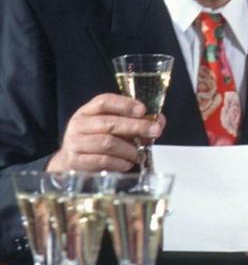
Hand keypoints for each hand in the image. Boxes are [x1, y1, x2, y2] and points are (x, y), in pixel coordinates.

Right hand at [47, 93, 164, 171]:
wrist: (71, 162)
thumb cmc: (97, 142)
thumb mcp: (114, 128)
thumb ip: (135, 123)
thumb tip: (159, 121)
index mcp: (87, 111)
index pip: (104, 101)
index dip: (125, 104)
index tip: (143, 110)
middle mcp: (78, 124)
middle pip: (109, 123)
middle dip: (136, 126)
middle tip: (155, 131)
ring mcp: (74, 143)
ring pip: (107, 143)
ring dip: (129, 149)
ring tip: (139, 154)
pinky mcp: (75, 161)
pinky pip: (102, 161)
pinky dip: (119, 163)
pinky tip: (127, 164)